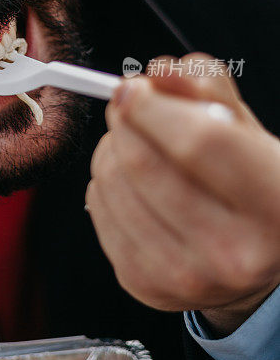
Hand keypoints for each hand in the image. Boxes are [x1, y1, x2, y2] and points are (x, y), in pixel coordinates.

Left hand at [86, 53, 279, 335]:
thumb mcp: (245, 126)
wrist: (253, 257)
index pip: (199, 143)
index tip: (132, 87)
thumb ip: (205, 86)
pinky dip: (105, 182)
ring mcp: (186, 277)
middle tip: (130, 107)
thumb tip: (157, 74)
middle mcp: (234, 252)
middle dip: (125, 121)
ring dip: (112, 149)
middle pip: (143, 164)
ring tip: (137, 146)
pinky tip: (132, 181)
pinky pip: (97, 210)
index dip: (153, 107)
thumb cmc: (250, 181)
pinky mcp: (145, 285)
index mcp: (275, 203)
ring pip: (112, 184)